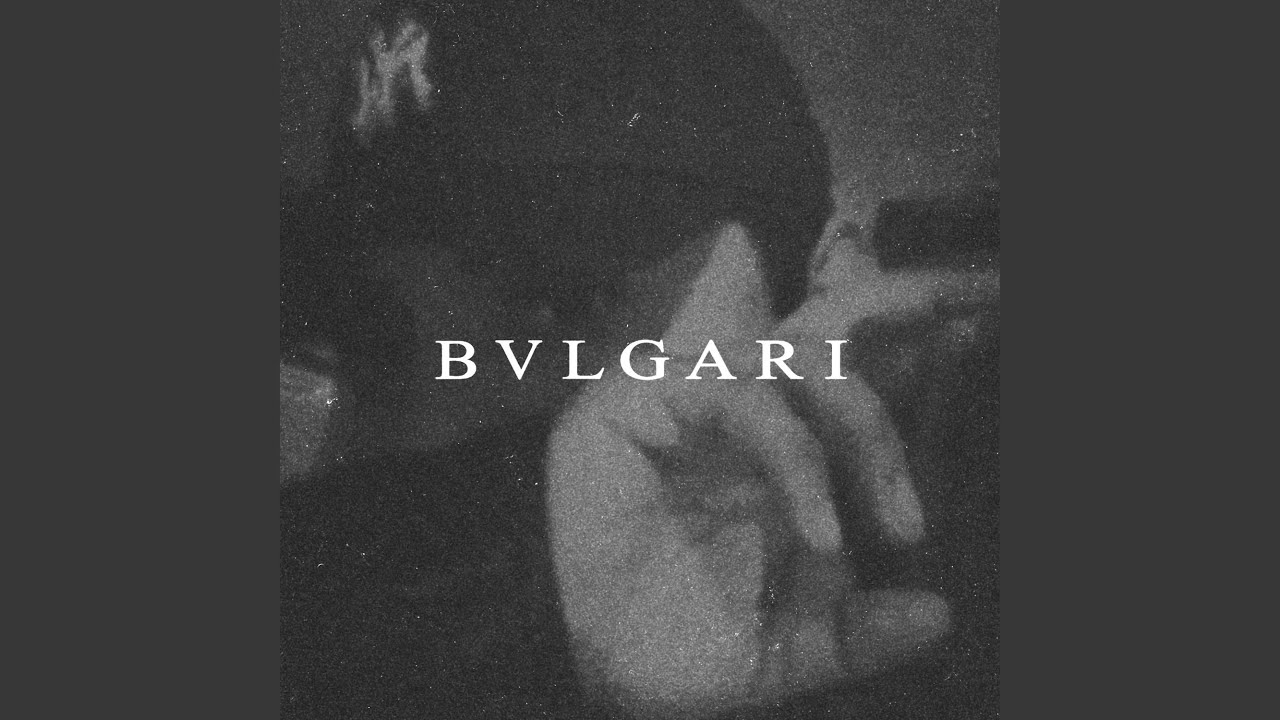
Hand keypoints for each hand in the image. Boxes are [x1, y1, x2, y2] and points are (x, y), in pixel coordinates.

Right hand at [546, 224, 950, 717]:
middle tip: (949, 416)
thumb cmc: (678, 649)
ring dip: (864, 424)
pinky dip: (794, 461)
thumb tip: (939, 615)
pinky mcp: (654, 396)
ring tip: (900, 522)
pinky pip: (743, 401)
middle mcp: (756, 417)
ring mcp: (707, 402)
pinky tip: (822, 531)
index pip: (860, 387)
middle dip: (904, 349)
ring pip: (802, 360)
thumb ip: (854, 636)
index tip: (978, 340)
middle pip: (839, 345)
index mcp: (791, 461)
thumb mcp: (783, 653)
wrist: (588, 664)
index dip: (921, 359)